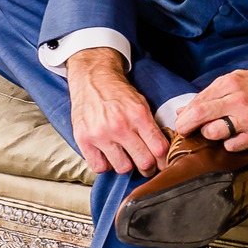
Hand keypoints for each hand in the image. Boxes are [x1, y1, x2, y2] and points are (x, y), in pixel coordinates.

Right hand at [66, 47, 168, 176]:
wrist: (92, 80)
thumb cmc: (118, 94)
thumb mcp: (142, 104)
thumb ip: (151, 126)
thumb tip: (163, 152)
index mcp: (138, 115)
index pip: (159, 148)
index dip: (164, 160)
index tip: (162, 163)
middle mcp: (120, 126)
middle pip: (144, 162)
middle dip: (149, 167)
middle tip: (147, 166)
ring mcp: (100, 134)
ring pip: (123, 168)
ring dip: (127, 165)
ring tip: (125, 156)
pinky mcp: (83, 140)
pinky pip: (99, 167)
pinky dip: (106, 165)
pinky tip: (108, 156)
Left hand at [174, 58, 247, 152]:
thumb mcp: (230, 81)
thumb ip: (205, 96)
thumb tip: (181, 112)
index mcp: (230, 85)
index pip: (197, 106)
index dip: (184, 118)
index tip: (181, 124)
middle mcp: (240, 101)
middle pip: (202, 119)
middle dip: (188, 127)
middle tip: (189, 130)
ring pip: (215, 134)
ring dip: (211, 133)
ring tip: (219, 128)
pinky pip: (231, 146)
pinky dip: (229, 142)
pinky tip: (236, 133)